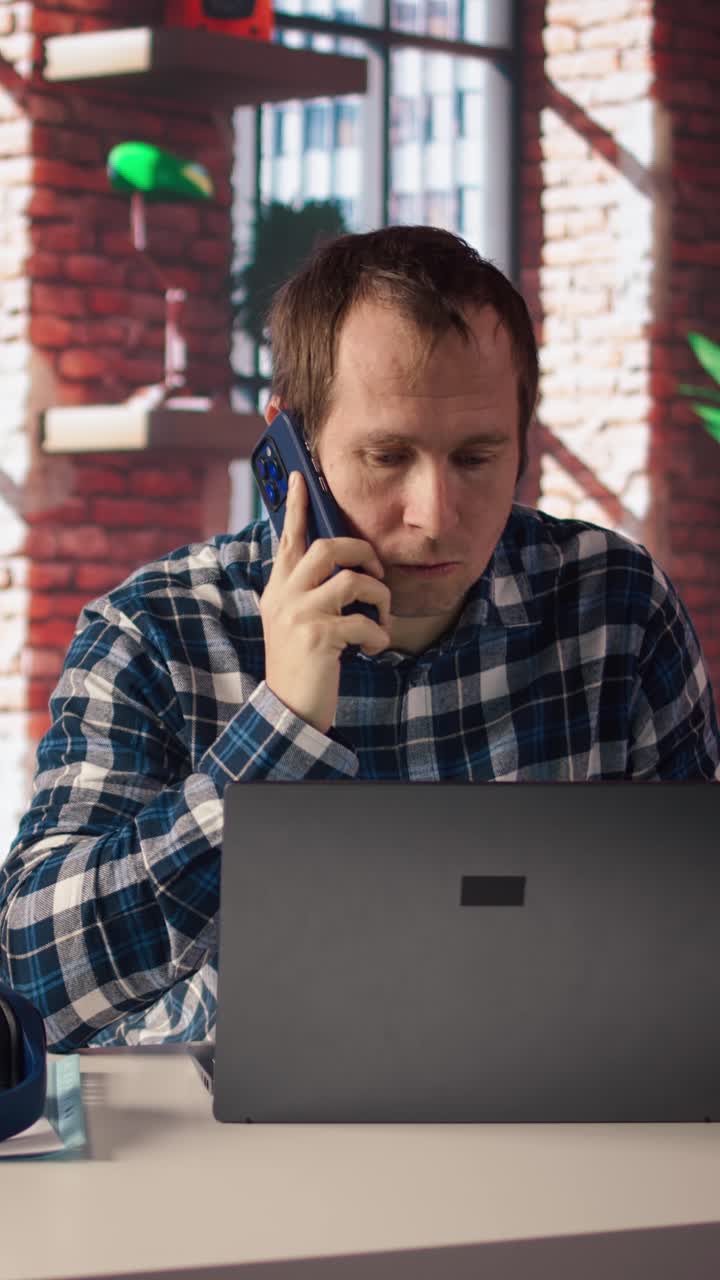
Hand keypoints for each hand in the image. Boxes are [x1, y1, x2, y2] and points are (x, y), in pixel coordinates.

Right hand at [261, 470, 391, 734]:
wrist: (289, 710)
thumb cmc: (301, 663)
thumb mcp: (293, 621)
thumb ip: (305, 591)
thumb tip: (338, 566)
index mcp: (279, 589)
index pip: (288, 538)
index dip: (296, 507)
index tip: (302, 477)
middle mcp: (284, 597)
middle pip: (326, 547)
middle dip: (360, 552)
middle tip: (376, 571)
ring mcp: (299, 616)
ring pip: (351, 581)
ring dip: (377, 597)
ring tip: (378, 618)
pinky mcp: (319, 639)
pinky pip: (363, 622)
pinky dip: (377, 635)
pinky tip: (371, 649)